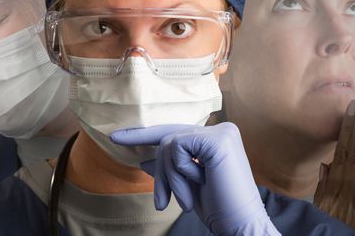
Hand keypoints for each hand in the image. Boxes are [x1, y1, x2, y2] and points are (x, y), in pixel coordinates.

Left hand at [111, 123, 279, 235]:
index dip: (143, 135)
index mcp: (216, 138)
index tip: (115, 138)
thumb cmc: (218, 208)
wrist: (240, 225)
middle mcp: (221, 130)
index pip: (174, 132)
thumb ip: (169, 170)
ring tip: (186, 199)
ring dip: (170, 177)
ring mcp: (221, 132)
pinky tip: (199, 183)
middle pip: (168, 138)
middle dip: (160, 172)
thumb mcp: (186, 186)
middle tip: (162, 202)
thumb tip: (144, 160)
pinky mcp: (217, 139)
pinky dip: (178, 172)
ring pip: (168, 143)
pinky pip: (176, 147)